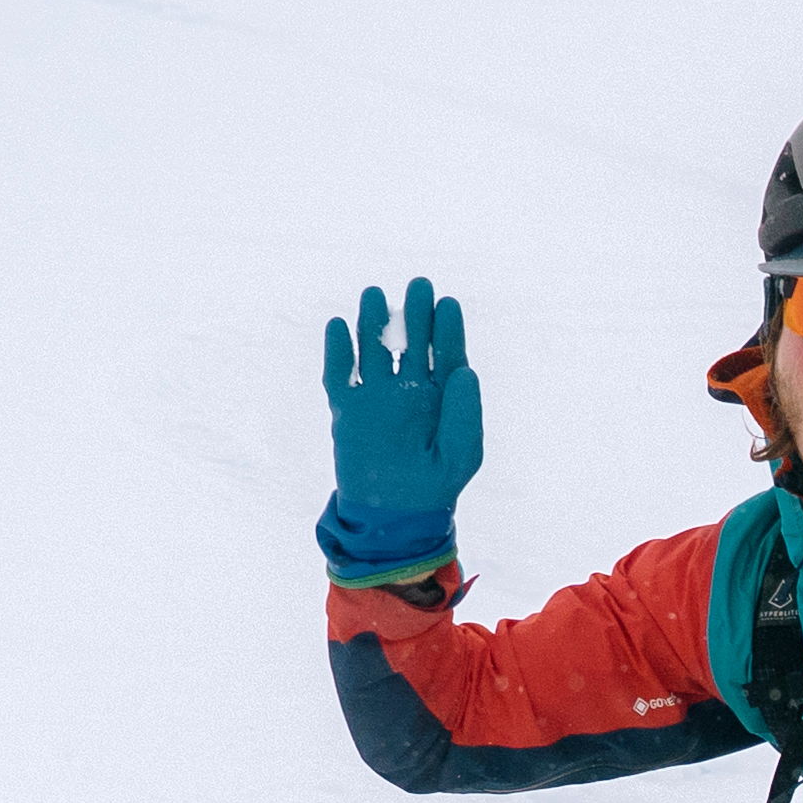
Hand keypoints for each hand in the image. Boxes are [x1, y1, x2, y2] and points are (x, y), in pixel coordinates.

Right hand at [318, 278, 480, 576]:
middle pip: (411, 342)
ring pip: (374, 349)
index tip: (447, 304)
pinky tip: (339, 326)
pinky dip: (337, 350)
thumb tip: (465, 369)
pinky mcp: (347, 409)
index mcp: (442, 397)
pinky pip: (339, 373)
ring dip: (373, 322)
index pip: (446, 352)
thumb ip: (465, 413)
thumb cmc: (435, 487)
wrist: (394, 516)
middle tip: (419, 285)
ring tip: (375, 295)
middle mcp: (409, 390)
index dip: (447, 327)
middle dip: (415, 314)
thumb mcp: (461, 453)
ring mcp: (377, 397)